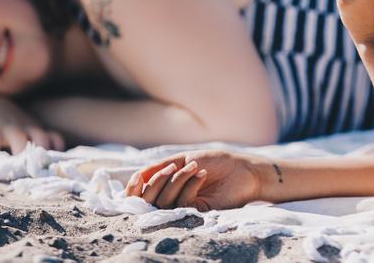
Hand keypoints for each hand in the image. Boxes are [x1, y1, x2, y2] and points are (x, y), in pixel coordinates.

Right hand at [124, 150, 261, 210]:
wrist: (240, 169)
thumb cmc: (214, 161)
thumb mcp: (183, 160)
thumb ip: (160, 167)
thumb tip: (138, 175)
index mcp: (166, 186)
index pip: (140, 195)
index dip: (133, 189)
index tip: (138, 177)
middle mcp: (172, 200)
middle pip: (149, 200)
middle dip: (158, 181)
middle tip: (173, 167)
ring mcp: (184, 208)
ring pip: (165, 202)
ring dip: (177, 180)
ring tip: (194, 166)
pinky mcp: (197, 214)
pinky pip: (183, 203)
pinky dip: (190, 185)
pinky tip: (202, 174)